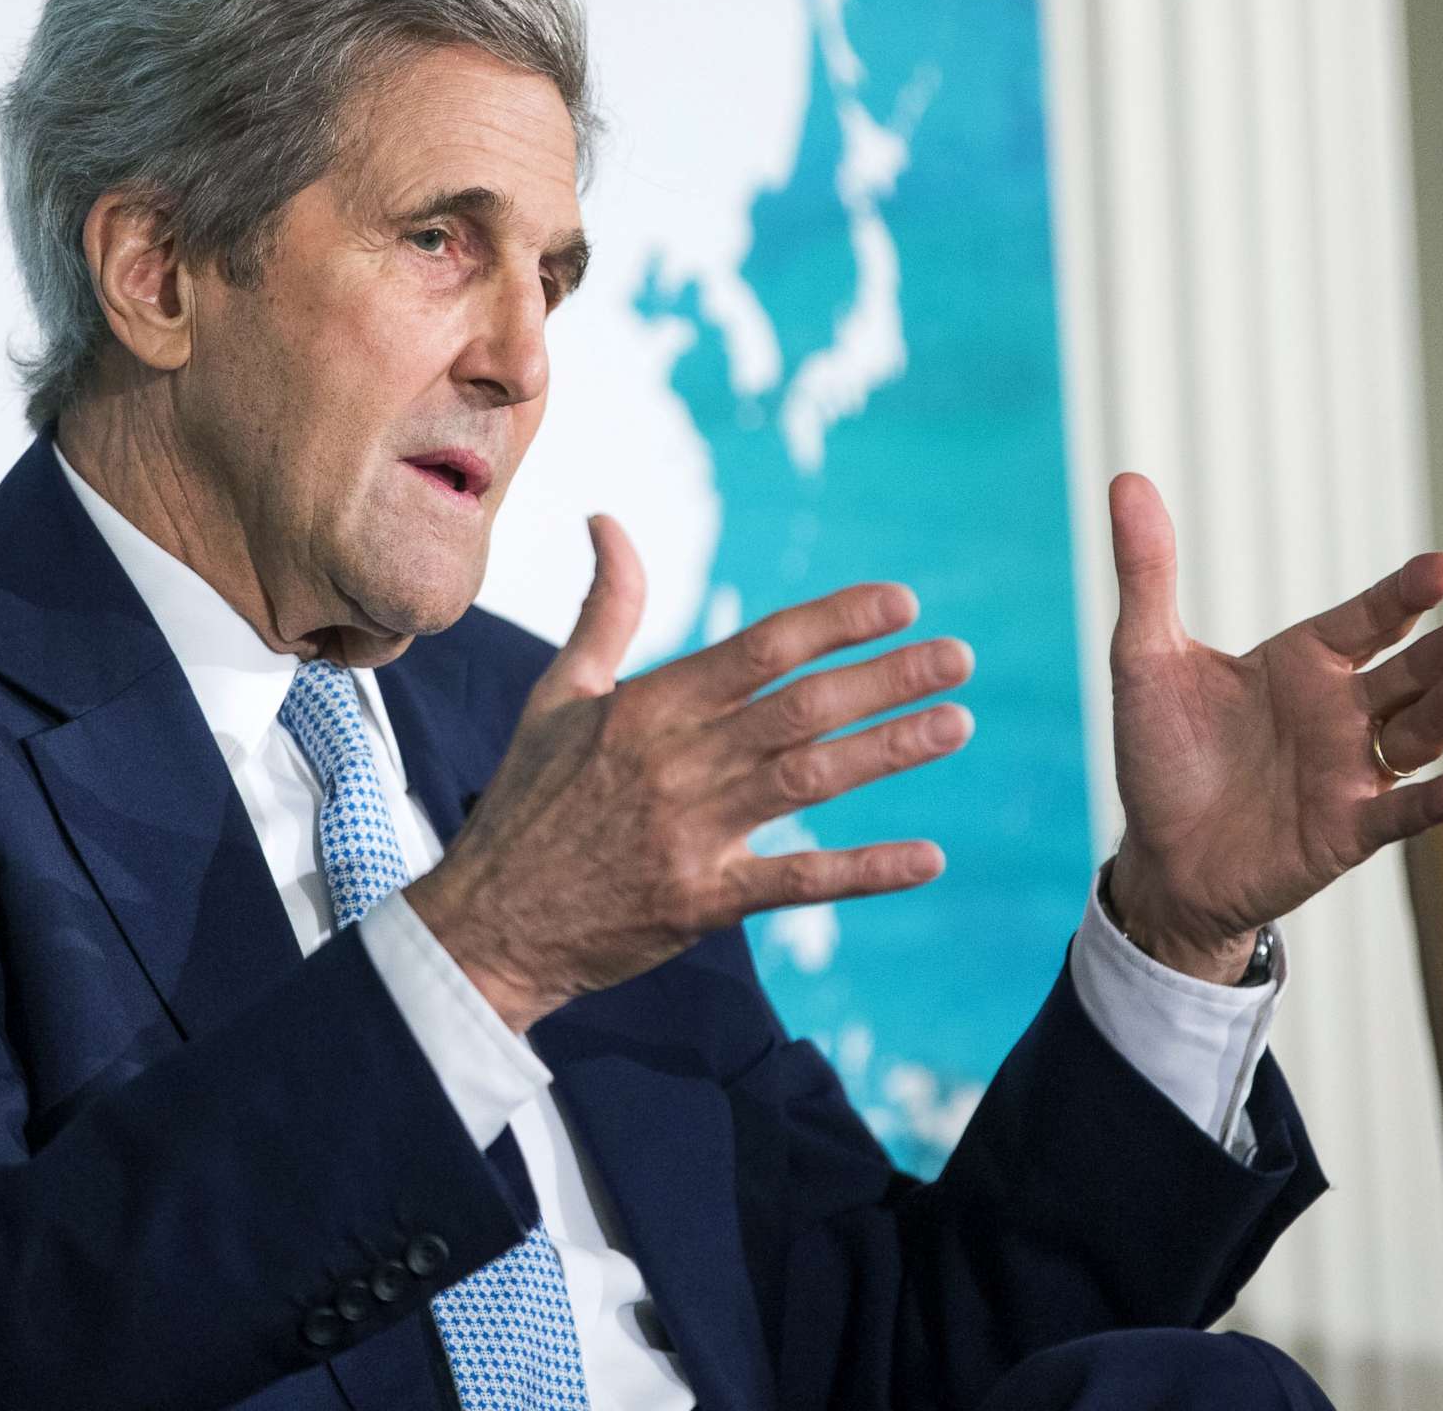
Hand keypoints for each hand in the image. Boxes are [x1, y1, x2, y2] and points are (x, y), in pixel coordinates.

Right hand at [406, 515, 972, 1031]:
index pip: (758, 649)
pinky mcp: (700, 902)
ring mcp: (689, 833)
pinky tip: (926, 857)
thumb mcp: (557, 694)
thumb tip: (608, 521)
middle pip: (798, 708)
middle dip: (883, 678)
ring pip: (806, 779)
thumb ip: (605, 609)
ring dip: (887, 750)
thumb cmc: (527, 802)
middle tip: (957, 656)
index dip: (833, 622)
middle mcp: (675, 762)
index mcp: (647, 707)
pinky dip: (861, 870)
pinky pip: (793, 883)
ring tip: (955, 723)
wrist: (485, 922)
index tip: (900, 601)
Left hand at [1101, 474, 1442, 981]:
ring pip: (1419, 734)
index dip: (1407, 593)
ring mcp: (1351, 771)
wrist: (1158, 857)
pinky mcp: (1347, 830)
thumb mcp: (1145, 659)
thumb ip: (1147, 574)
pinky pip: (1401, 813)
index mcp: (1304, 662)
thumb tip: (1125, 480)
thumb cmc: (1160, 754)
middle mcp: (1341, 710)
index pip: (1370, 617)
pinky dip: (1436, 802)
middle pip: (1411, 671)